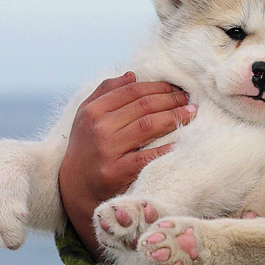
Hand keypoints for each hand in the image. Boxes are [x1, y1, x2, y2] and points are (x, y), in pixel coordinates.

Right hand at [58, 73, 195, 255]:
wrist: (73, 189)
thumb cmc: (86, 148)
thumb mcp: (86, 116)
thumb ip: (106, 92)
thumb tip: (132, 75)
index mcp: (93, 111)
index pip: (132, 91)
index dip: (158, 87)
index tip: (175, 87)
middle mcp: (99, 128)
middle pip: (144, 106)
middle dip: (171, 99)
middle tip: (189, 99)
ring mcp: (108, 150)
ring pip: (148, 126)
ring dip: (174, 117)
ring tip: (190, 113)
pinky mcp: (116, 172)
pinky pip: (147, 156)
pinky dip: (165, 148)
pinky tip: (180, 141)